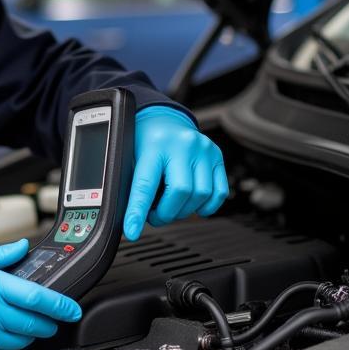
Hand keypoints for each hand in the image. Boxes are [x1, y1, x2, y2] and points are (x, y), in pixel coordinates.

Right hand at [0, 240, 81, 349]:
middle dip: (46, 322)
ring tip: (10, 323)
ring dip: (23, 334)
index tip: (71, 309)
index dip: (60, 305)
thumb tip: (22, 249)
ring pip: (19, 343)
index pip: (36, 297)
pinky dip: (2, 346)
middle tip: (46, 318)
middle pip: (33, 324)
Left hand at [123, 105, 227, 240]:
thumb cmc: (144, 140)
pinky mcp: (217, 155)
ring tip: (170, 208)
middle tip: (154, 216)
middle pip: (180, 192)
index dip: (138, 211)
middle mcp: (182, 144)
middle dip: (165, 213)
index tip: (132, 231)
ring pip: (201, 195)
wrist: (163, 118)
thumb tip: (129, 218)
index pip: (146, 184)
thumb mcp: (131, 156)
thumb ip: (132, 184)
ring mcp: (203, 149)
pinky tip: (192, 205)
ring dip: (184, 211)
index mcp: (154, 144)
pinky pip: (219, 192)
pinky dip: (207, 207)